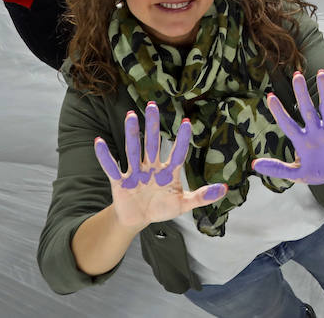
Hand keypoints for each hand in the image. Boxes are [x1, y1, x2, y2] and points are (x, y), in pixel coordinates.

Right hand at [95, 102, 226, 228]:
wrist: (139, 218)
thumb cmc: (162, 208)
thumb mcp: (184, 204)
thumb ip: (202, 196)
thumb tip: (225, 188)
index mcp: (169, 171)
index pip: (178, 153)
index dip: (182, 139)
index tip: (187, 122)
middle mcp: (152, 167)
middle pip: (153, 143)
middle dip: (153, 125)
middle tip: (152, 105)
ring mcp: (136, 173)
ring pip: (134, 150)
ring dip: (132, 134)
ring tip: (131, 116)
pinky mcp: (120, 181)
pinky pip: (112, 167)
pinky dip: (105, 156)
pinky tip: (99, 142)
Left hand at [253, 71, 323, 184]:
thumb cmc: (317, 171)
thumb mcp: (297, 174)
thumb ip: (277, 169)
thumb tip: (254, 164)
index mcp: (301, 140)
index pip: (288, 124)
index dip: (279, 112)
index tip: (270, 97)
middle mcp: (315, 130)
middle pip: (307, 110)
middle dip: (302, 94)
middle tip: (297, 76)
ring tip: (321, 73)